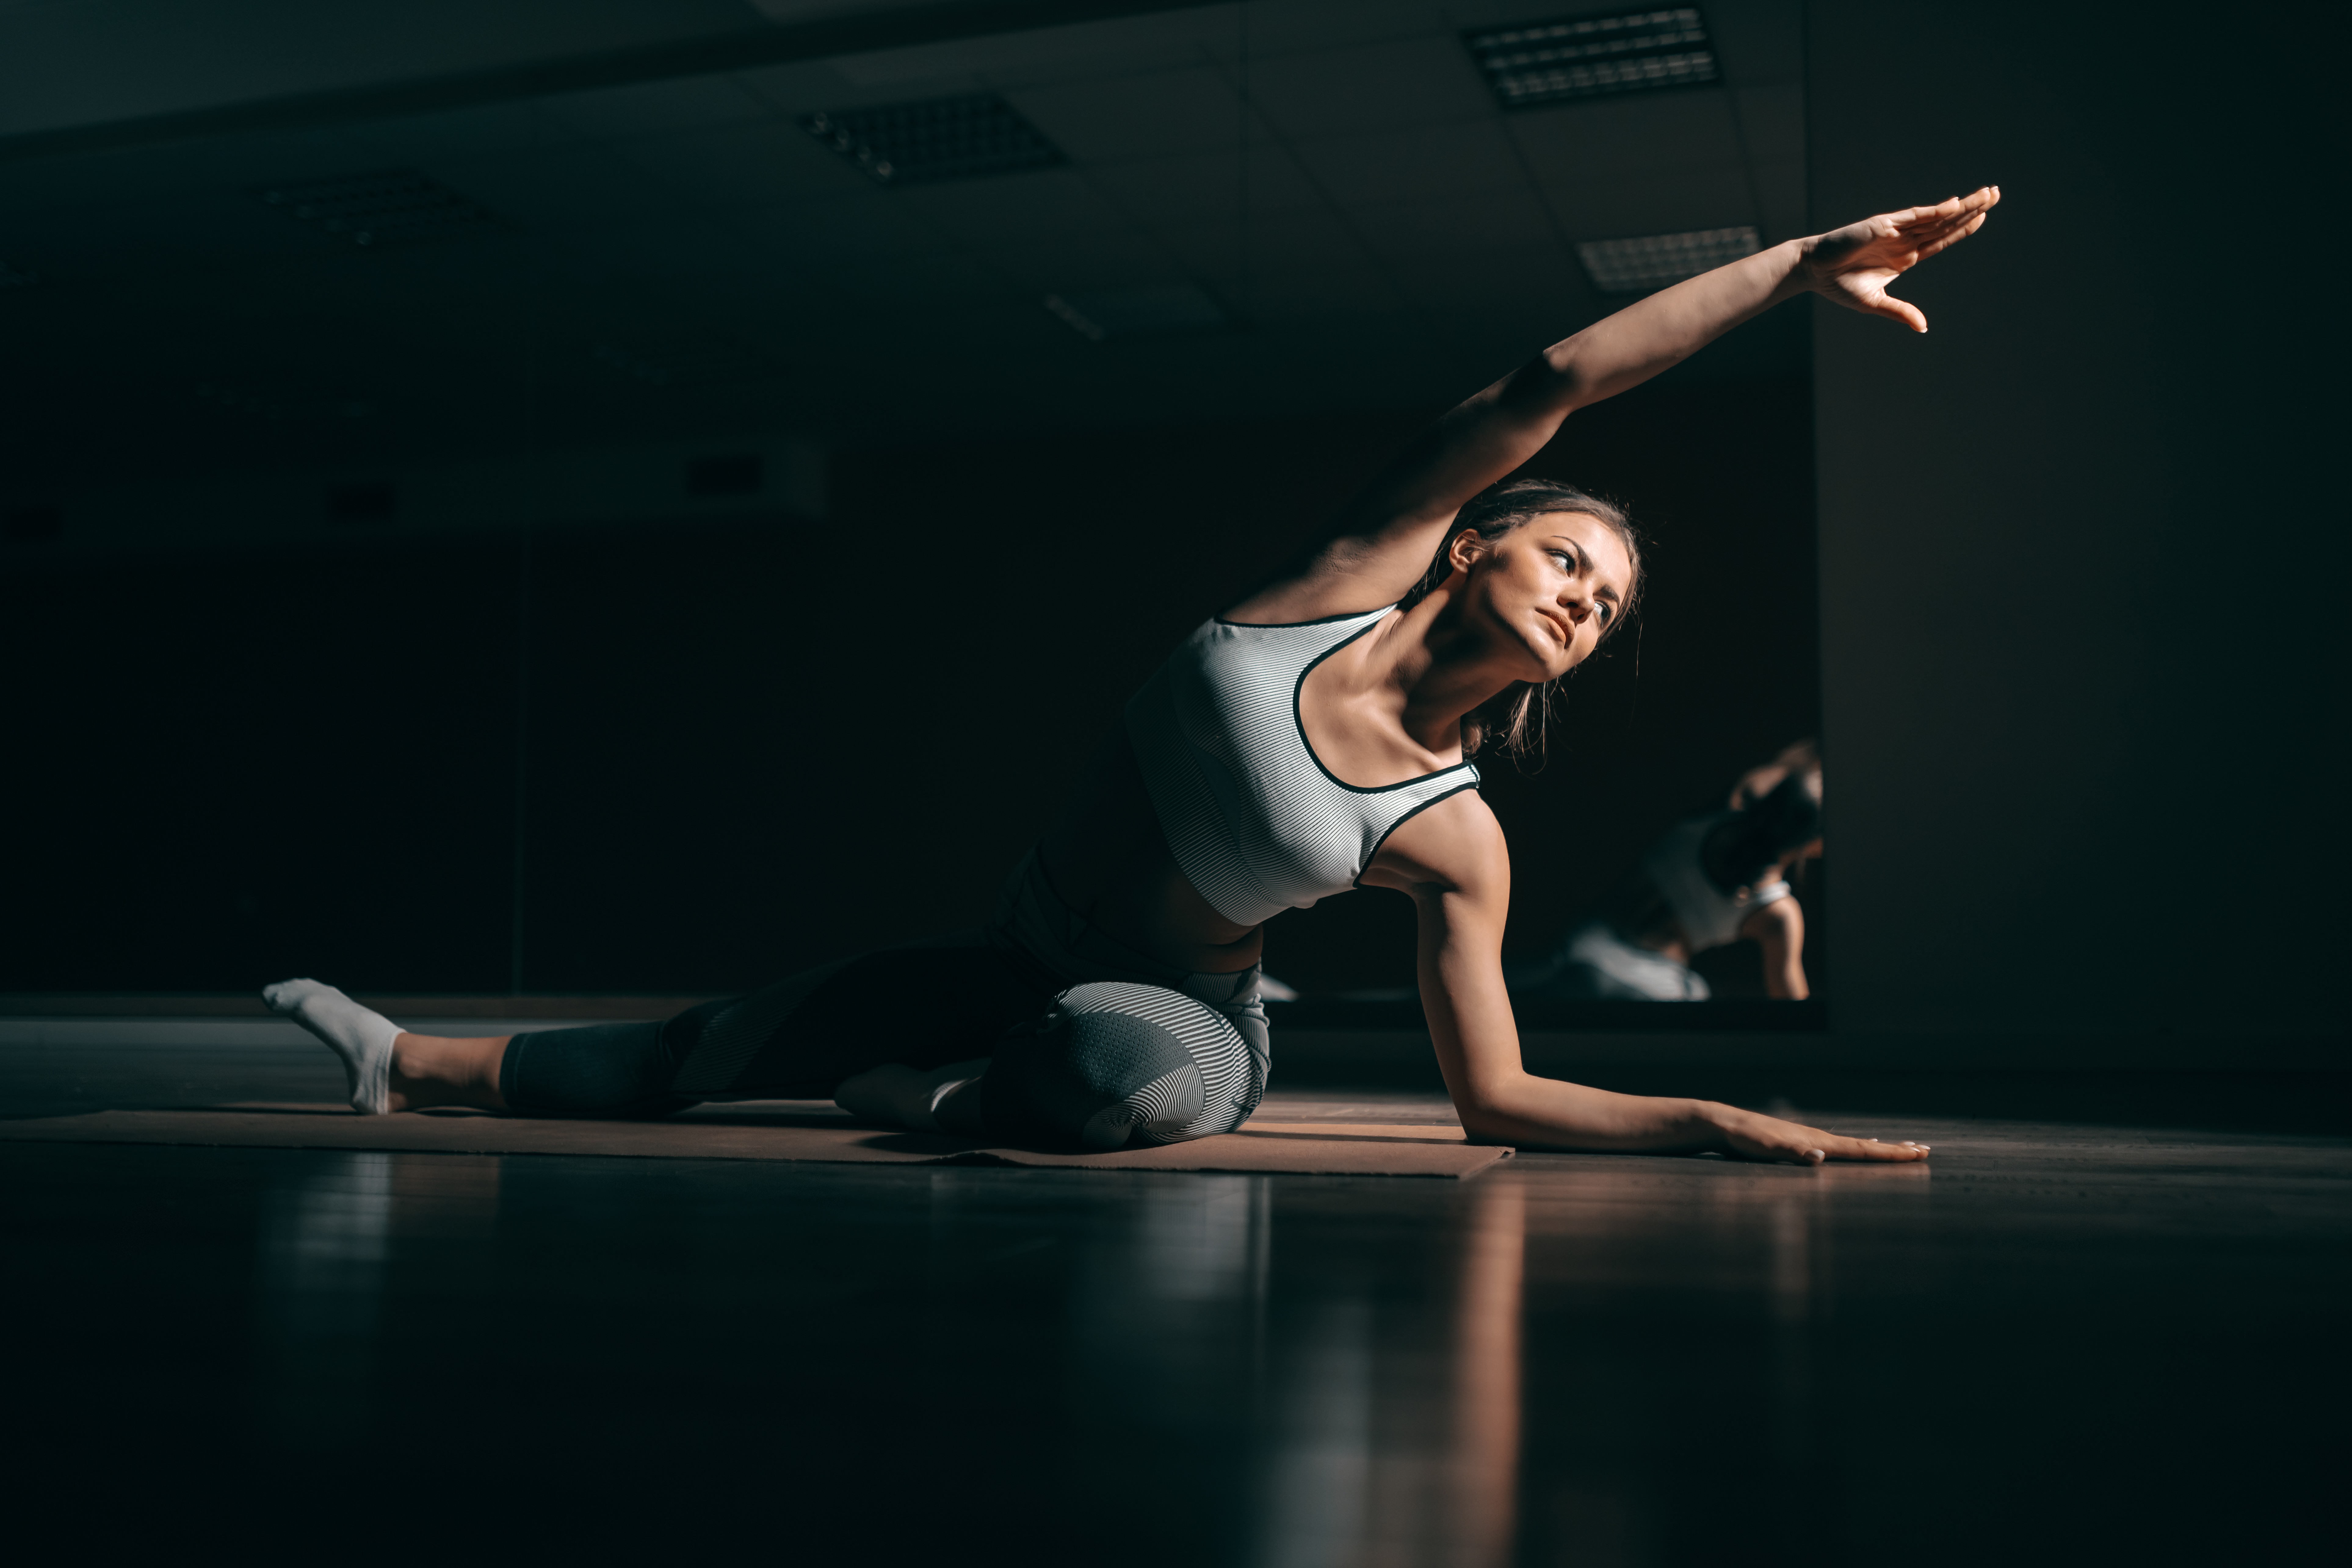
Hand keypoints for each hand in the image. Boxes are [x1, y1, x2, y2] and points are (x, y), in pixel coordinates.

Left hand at [1703, 1102, 1929, 1165]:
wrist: (1724, 1124)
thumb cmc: (1744, 1139)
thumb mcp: (1766, 1148)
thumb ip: (1792, 1153)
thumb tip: (1820, 1157)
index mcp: (1817, 1141)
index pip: (1860, 1150)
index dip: (1890, 1153)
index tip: (1918, 1153)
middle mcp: (1819, 1138)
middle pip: (1864, 1146)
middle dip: (1894, 1150)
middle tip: (1924, 1150)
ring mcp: (1811, 1138)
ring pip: (1854, 1144)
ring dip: (1879, 1147)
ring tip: (1900, 1147)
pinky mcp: (1800, 1141)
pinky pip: (1838, 1145)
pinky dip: (1856, 1146)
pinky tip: (1858, 1145)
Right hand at [1802, 185, 1999, 331]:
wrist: (1813, 270)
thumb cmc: (1839, 285)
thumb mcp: (1874, 303)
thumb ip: (1900, 312)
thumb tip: (1923, 328)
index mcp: (1905, 257)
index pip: (1941, 240)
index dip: (1962, 228)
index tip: (1983, 217)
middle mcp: (1905, 241)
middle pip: (1945, 223)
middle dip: (1972, 209)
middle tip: (1996, 193)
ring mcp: (1896, 231)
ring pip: (1937, 216)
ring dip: (1963, 205)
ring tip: (1988, 193)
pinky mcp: (1884, 224)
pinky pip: (1915, 216)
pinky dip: (1934, 211)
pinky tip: (1954, 205)